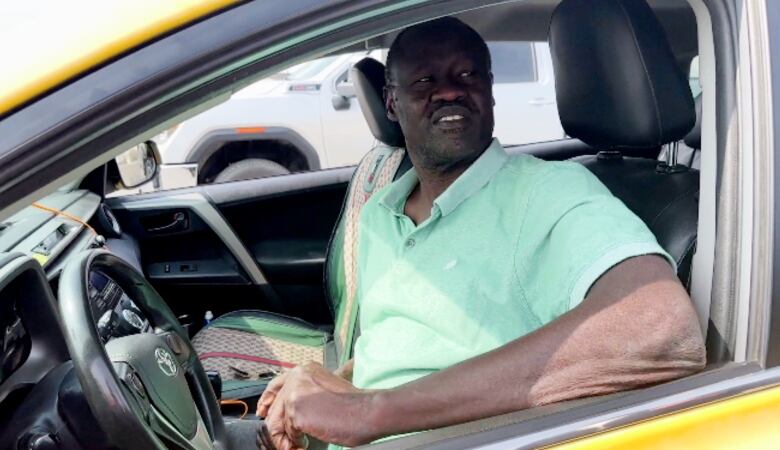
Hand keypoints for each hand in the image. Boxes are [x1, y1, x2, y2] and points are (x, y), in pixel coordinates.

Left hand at [258, 362, 379, 448]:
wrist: (367, 411)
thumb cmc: (353, 404)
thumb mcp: (325, 388)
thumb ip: (305, 392)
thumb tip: (288, 411)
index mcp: (304, 369)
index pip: (275, 385)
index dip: (267, 401)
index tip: (263, 412)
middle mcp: (296, 377)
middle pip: (275, 407)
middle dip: (279, 428)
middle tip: (286, 442)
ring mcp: (295, 393)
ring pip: (278, 422)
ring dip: (287, 438)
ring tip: (298, 445)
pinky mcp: (297, 412)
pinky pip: (289, 433)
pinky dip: (296, 442)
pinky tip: (306, 443)